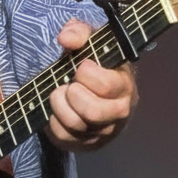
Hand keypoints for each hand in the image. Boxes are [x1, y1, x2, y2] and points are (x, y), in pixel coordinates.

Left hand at [45, 19, 137, 151]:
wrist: (91, 88)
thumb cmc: (93, 64)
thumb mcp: (89, 42)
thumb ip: (79, 32)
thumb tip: (66, 38)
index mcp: (125, 84)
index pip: (105, 85)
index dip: (85, 73)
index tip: (81, 66)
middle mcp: (120, 111)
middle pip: (92, 112)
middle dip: (71, 94)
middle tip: (68, 85)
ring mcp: (104, 131)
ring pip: (76, 126)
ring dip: (58, 106)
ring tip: (60, 95)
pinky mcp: (88, 144)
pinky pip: (65, 138)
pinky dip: (53, 123)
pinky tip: (57, 111)